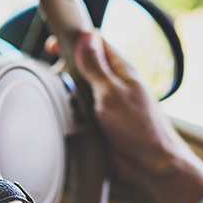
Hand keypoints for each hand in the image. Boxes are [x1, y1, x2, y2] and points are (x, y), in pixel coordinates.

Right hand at [72, 31, 202, 202]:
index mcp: (120, 69)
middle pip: (81, 66)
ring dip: (66, 95)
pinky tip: (67, 119)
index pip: (95, 43)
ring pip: (76, 90)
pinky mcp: (98, 122)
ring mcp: (104, 103)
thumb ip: (96, 67)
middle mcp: (112, 84)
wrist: (149, 166)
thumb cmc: (139, 129)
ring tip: (64, 104)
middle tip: (56, 79)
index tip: (52, 46)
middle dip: (65, 71)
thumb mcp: (112, 93)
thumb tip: (86, 36)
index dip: (74, 40)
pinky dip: (69, 114)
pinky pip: (77, 112)